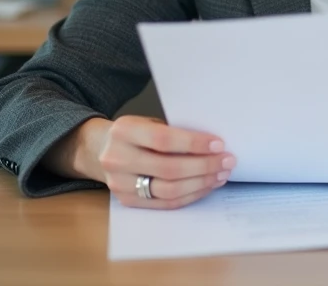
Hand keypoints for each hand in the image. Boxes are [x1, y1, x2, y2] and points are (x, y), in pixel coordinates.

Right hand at [81, 116, 235, 209]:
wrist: (100, 150)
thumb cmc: (135, 133)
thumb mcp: (147, 123)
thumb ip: (173, 131)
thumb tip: (213, 144)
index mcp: (124, 131)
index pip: (163, 140)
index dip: (193, 143)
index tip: (218, 144)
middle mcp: (118, 158)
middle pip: (168, 168)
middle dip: (204, 166)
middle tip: (227, 160)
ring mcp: (121, 183)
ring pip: (168, 190)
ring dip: (201, 183)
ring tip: (221, 174)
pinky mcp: (128, 201)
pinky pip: (165, 203)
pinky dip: (190, 195)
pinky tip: (206, 186)